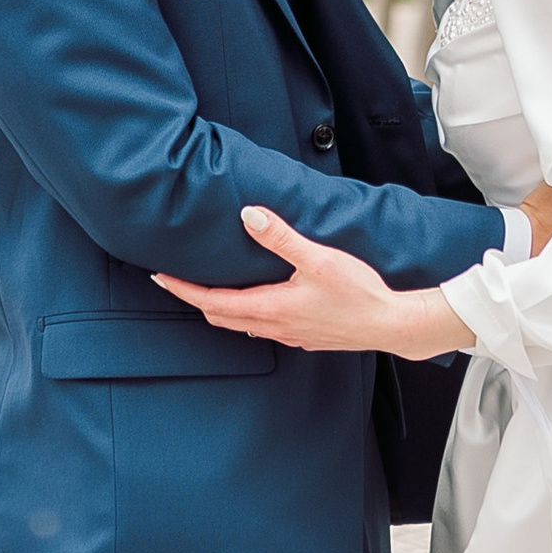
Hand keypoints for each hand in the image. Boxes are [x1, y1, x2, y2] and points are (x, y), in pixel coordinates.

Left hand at [156, 209, 474, 359]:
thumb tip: (249, 215)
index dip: (183, 289)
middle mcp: (274, 326)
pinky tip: (253, 304)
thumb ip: (281, 237)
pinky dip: (244, 315)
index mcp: (271, 307)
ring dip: (218, 308)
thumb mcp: (318, 258)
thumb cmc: (359, 293)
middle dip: (193, 298)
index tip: (160, 277)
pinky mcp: (304, 336)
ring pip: (239, 325)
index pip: (212, 300)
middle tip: (173, 282)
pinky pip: (262, 329)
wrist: (391, 324)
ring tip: (205, 290)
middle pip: (219, 316)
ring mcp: (289, 334)